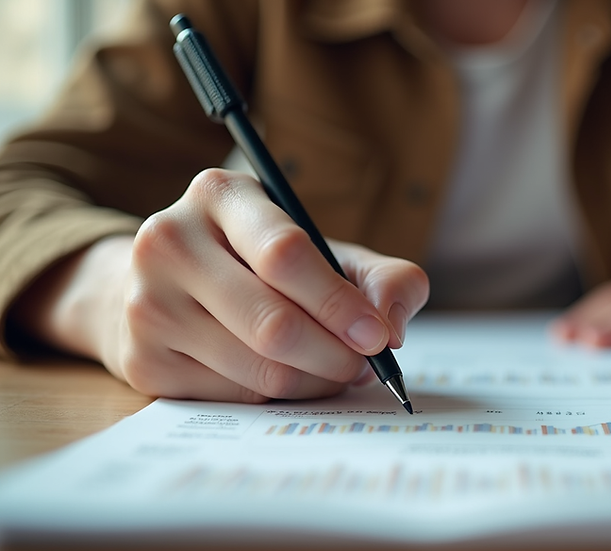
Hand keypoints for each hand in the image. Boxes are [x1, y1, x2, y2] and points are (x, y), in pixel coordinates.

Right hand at [11, 169, 428, 401]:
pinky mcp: (142, 361)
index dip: (338, 303)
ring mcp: (147, 304)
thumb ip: (382, 278)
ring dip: (314, 382)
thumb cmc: (262, 267)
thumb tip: (391, 328)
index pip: (284, 254)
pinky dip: (278, 397)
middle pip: (273, 323)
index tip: (377, 336)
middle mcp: (169, 241)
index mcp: (220, 194)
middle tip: (363, 366)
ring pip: (258, 369)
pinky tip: (286, 377)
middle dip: (335, 355)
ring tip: (333, 371)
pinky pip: (235, 397)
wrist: (166, 287)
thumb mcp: (326, 252)